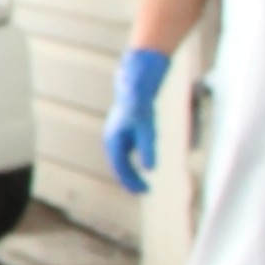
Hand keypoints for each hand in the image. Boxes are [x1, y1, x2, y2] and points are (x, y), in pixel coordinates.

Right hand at [101, 47, 167, 194]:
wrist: (136, 72)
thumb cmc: (139, 95)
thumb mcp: (146, 122)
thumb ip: (147, 145)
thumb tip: (150, 168)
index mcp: (114, 136)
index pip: (119, 165)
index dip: (130, 180)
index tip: (144, 192)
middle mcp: (114, 134)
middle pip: (119, 163)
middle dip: (129, 178)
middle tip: (145, 191)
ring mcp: (120, 129)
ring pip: (122, 156)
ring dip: (131, 170)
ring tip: (143, 183)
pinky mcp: (128, 124)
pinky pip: (128, 148)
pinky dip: (136, 158)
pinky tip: (145, 162)